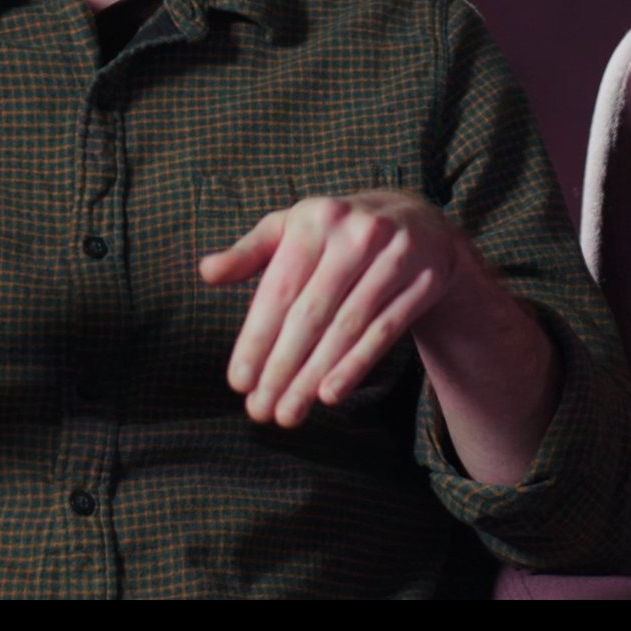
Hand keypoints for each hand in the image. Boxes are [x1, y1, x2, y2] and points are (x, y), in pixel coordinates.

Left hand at [197, 190, 471, 427]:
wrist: (418, 222)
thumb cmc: (338, 233)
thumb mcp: (294, 228)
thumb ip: (249, 252)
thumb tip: (206, 272)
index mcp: (316, 218)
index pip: (280, 290)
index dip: (257, 339)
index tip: (238, 382)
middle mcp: (356, 234)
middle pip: (311, 315)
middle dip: (282, 368)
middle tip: (261, 410)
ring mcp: (395, 257)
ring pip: (346, 329)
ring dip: (313, 376)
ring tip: (289, 412)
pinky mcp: (424, 280)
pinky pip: (384, 332)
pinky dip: (355, 366)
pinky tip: (330, 395)